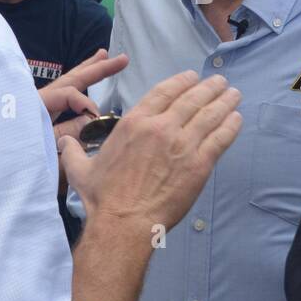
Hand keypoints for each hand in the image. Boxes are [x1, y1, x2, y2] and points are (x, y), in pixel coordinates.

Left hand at [39, 49, 127, 139]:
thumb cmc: (17, 156)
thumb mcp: (44, 146)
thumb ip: (67, 133)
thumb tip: (90, 118)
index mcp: (38, 104)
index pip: (69, 93)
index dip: (87, 104)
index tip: (97, 122)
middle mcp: (40, 98)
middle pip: (72, 78)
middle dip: (97, 67)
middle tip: (122, 59)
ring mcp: (41, 103)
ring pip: (67, 81)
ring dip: (87, 69)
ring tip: (102, 55)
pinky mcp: (41, 111)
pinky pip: (63, 92)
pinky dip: (77, 83)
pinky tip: (83, 80)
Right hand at [59, 71, 242, 231]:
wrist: (124, 223)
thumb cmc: (103, 198)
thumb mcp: (81, 169)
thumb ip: (73, 152)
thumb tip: (63, 143)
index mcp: (135, 123)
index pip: (163, 91)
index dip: (181, 81)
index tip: (192, 77)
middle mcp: (160, 127)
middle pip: (191, 99)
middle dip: (209, 87)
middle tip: (220, 82)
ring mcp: (182, 144)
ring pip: (209, 115)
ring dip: (224, 101)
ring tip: (234, 94)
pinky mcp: (199, 164)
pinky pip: (220, 138)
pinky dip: (231, 126)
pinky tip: (237, 118)